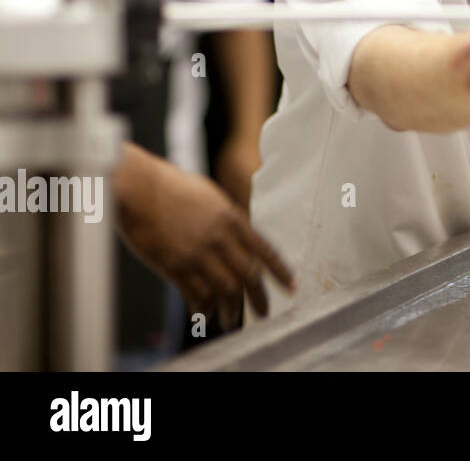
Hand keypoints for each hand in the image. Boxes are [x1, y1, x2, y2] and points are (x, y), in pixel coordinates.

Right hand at [116, 145, 294, 329]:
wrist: (138, 187)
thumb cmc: (171, 186)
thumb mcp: (211, 196)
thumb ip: (227, 218)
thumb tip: (240, 236)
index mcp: (231, 218)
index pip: (264, 250)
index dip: (280, 270)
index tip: (291, 286)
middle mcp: (219, 238)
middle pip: (248, 275)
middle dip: (259, 298)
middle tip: (264, 313)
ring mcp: (196, 254)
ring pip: (224, 290)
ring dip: (231, 309)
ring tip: (232, 322)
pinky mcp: (173, 265)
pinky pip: (195, 294)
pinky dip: (202, 307)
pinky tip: (204, 315)